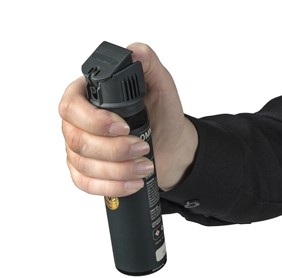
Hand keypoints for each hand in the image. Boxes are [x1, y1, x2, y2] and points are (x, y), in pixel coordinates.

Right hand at [59, 43, 197, 196]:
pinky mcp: (85, 171)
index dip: (95, 120)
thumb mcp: (162, 86)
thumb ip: (148, 65)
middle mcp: (78, 121)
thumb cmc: (162, 115)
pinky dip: (111, 186)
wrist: (172, 146)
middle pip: (77, 139)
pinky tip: (133, 183)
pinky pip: (85, 183)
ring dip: (119, 169)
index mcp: (88, 96)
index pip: (72, 106)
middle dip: (113, 149)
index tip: (124, 127)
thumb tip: (135, 52)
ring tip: (146, 166)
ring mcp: (79, 147)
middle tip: (143, 148)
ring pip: (83, 163)